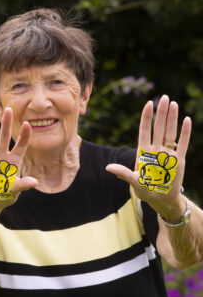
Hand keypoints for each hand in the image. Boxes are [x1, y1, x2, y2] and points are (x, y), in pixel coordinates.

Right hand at [0, 108, 35, 213]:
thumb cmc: (5, 194)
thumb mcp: (15, 190)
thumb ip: (23, 184)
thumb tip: (34, 182)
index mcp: (15, 160)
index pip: (21, 145)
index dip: (24, 135)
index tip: (28, 124)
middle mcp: (3, 155)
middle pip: (5, 137)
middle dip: (7, 124)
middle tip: (8, 109)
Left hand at [106, 95, 190, 221]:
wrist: (161, 199)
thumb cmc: (145, 190)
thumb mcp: (133, 181)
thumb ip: (123, 173)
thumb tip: (108, 168)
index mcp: (143, 152)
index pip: (145, 130)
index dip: (146, 117)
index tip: (148, 104)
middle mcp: (156, 149)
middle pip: (159, 127)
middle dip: (160, 113)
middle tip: (163, 97)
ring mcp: (168, 153)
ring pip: (170, 132)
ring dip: (172, 118)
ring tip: (173, 104)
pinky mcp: (178, 160)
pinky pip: (182, 143)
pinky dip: (185, 132)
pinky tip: (187, 120)